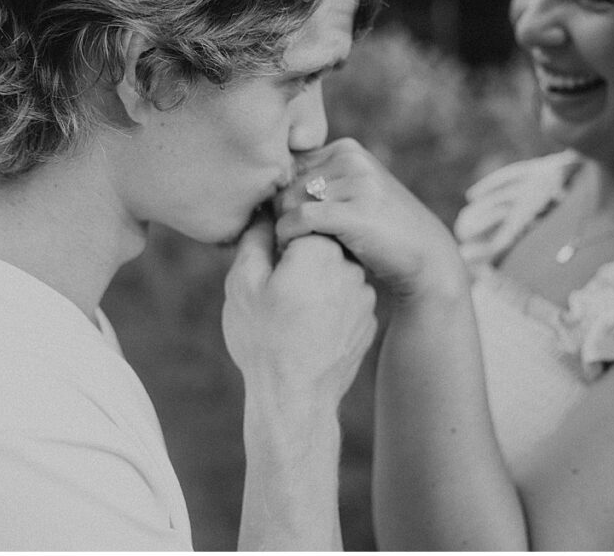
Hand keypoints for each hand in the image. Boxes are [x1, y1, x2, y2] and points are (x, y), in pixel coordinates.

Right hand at [222, 215, 377, 408]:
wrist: (296, 398)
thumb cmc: (264, 338)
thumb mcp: (244, 283)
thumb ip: (256, 239)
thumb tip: (265, 215)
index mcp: (320, 249)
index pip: (303, 223)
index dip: (281, 238)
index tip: (269, 261)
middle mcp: (351, 267)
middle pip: (322, 249)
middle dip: (301, 263)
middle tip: (278, 293)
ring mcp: (365, 297)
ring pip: (336, 277)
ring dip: (318, 286)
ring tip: (294, 317)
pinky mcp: (369, 322)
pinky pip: (346, 303)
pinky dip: (331, 311)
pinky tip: (311, 332)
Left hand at [275, 138, 467, 300]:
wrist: (426, 258)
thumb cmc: (381, 233)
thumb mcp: (352, 197)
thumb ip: (318, 186)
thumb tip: (265, 194)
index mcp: (348, 149)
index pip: (289, 166)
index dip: (281, 198)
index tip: (285, 226)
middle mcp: (352, 159)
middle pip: (286, 183)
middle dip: (281, 215)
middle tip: (287, 243)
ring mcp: (357, 183)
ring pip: (289, 201)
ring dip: (283, 229)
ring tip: (294, 249)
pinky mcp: (356, 211)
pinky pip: (300, 218)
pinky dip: (289, 237)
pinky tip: (295, 252)